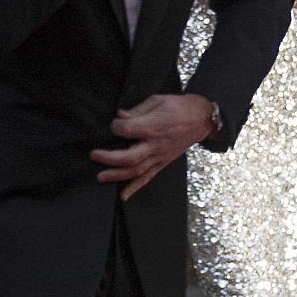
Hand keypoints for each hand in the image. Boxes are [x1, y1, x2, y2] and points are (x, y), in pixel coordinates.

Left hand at [90, 93, 213, 199]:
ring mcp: (159, 157)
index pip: (126, 130)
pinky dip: (134, 188)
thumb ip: (137, 110)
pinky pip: (147, 178)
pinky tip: (123, 195)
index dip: (116, 127)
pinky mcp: (162, 164)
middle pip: (129, 158)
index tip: (113, 125)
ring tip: (100, 176)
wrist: (202, 119)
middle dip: (109, 158)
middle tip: (94, 155)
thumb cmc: (180, 107)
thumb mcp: (157, 100)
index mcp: (153, 127)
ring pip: (135, 171)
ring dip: (116, 175)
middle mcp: (155, 145)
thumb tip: (120, 115)